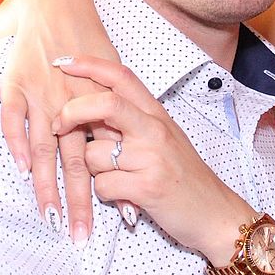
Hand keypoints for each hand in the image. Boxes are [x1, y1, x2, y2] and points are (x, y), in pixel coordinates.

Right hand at [0, 0, 123, 243]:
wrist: (56, 4)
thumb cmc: (88, 41)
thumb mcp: (112, 74)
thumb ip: (118, 114)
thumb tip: (129, 155)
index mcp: (99, 102)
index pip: (110, 154)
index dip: (117, 185)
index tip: (129, 219)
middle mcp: (71, 103)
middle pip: (77, 161)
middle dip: (79, 201)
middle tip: (81, 236)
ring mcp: (42, 95)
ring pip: (45, 147)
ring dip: (46, 185)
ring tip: (50, 217)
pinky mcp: (16, 84)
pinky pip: (14, 118)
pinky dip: (16, 142)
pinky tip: (22, 168)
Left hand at [52, 56, 254, 260]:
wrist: (215, 212)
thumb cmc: (183, 176)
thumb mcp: (161, 139)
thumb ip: (128, 123)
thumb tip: (87, 113)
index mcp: (156, 114)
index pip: (121, 77)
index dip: (89, 65)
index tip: (64, 61)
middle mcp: (154, 130)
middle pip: (105, 104)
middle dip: (72, 111)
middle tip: (59, 125)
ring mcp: (152, 158)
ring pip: (94, 153)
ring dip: (94, 170)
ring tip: (118, 177)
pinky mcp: (147, 187)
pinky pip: (102, 185)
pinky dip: (106, 194)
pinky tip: (125, 196)